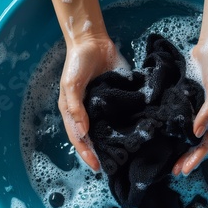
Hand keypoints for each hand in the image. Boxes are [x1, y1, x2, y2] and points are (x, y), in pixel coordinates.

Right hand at [58, 35, 125, 171]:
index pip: (80, 138)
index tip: (97, 167)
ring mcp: (105, 106)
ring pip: (110, 129)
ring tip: (126, 156)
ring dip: (116, 142)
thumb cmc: (77, 63)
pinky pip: (123, 114)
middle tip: (114, 167)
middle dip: (102, 153)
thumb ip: (75, 108)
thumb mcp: (71, 84)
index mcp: (74, 112)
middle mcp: (89, 113)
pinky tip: (136, 134)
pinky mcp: (119, 97)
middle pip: (95, 138)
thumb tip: (84, 132)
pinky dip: (127, 124)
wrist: (93, 41)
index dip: (86, 153)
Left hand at [172, 38, 207, 175]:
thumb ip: (207, 111)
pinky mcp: (190, 102)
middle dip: (187, 159)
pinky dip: (177, 133)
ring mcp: (200, 111)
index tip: (182, 169)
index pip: (206, 144)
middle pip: (198, 144)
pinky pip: (183, 122)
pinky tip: (167, 138)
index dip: (195, 158)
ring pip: (190, 136)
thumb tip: (197, 134)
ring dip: (181, 149)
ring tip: (170, 162)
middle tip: (174, 172)